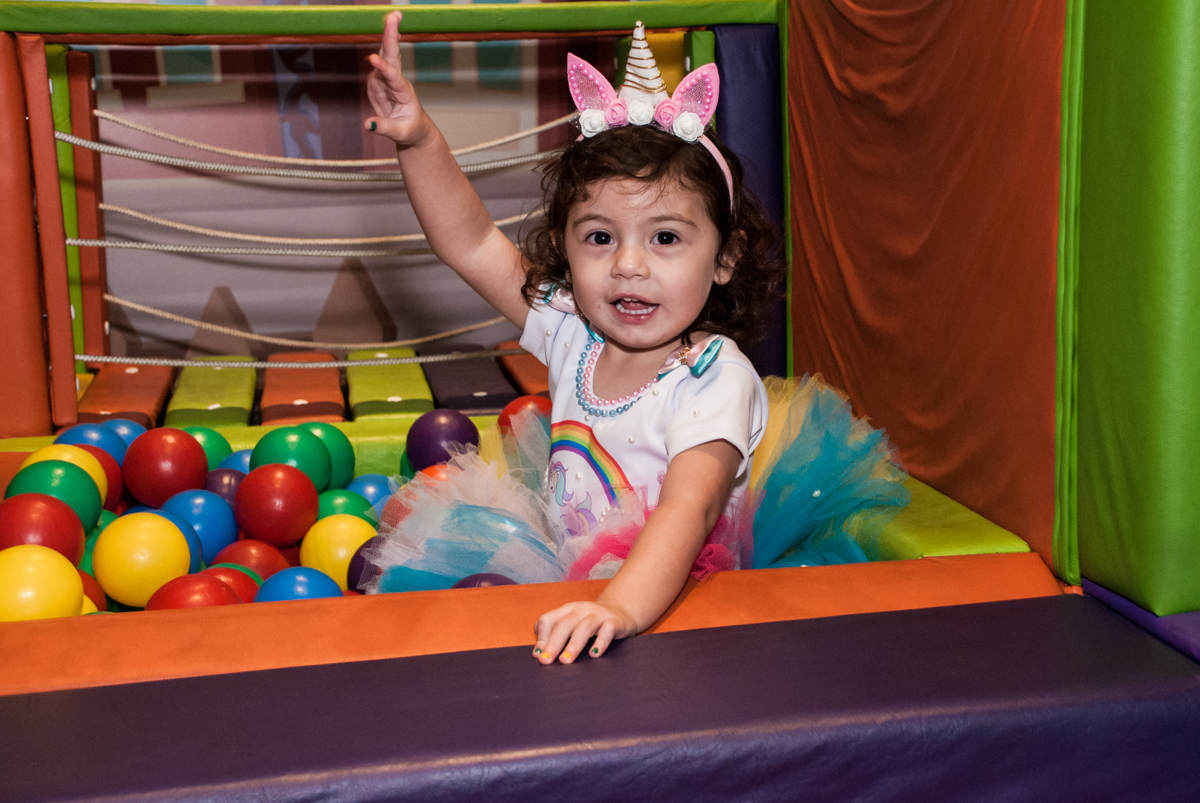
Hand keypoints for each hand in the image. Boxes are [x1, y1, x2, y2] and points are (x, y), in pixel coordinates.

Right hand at [365, 11, 431, 146]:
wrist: (413, 130)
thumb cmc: (410, 130)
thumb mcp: (400, 133)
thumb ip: (384, 128)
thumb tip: (367, 125)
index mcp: (403, 92)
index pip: (392, 78)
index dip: (383, 69)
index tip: (374, 60)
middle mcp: (395, 81)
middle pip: (392, 56)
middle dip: (392, 36)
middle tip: (396, 15)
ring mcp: (385, 80)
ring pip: (384, 55)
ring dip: (388, 35)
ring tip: (395, 16)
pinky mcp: (377, 82)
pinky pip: (376, 64)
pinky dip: (379, 46)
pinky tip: (390, 29)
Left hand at [532, 600, 637, 663]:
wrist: (621, 612)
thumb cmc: (590, 623)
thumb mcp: (571, 624)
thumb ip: (555, 634)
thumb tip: (537, 652)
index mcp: (567, 610)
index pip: (548, 620)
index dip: (541, 638)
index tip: (538, 656)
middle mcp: (581, 609)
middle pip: (564, 624)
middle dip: (553, 644)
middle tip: (546, 661)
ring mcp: (598, 614)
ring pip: (584, 627)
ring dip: (573, 645)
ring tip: (565, 660)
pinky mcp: (614, 622)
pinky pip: (607, 630)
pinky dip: (600, 642)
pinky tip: (594, 654)